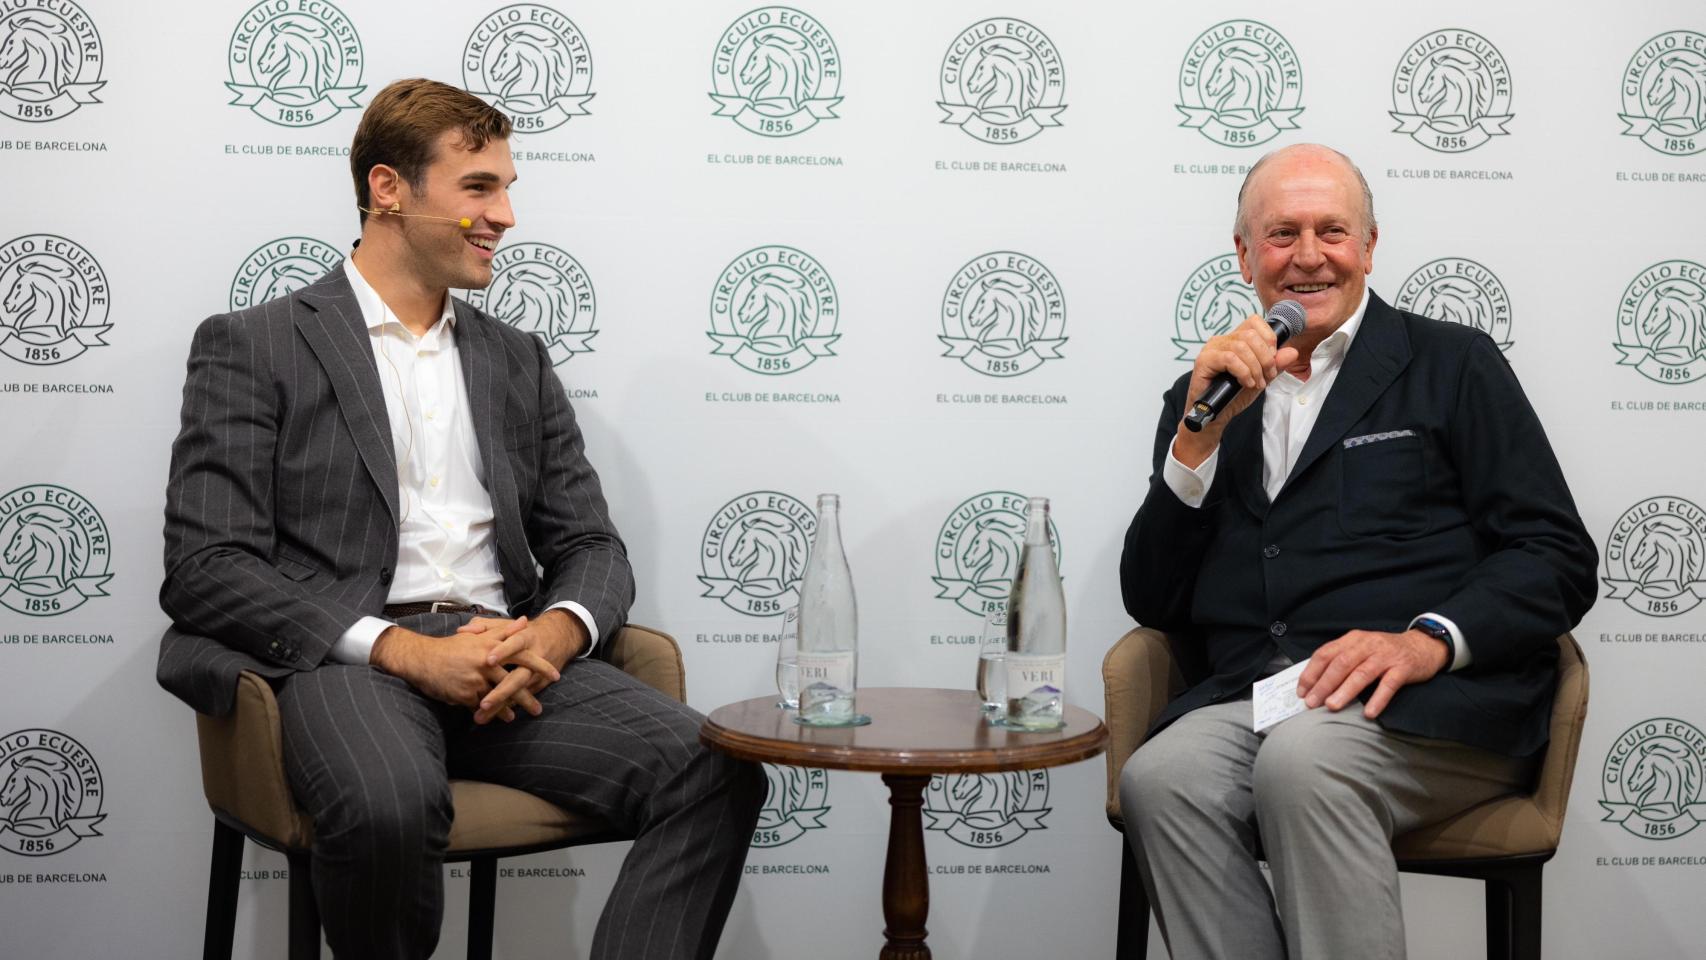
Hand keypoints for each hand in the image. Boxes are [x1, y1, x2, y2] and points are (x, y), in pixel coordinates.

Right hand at [370, 625, 530, 721]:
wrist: (423, 659)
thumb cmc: (453, 647)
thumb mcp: (479, 635)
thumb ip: (504, 631)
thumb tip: (525, 621)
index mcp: (492, 646)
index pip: (523, 655)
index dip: (540, 666)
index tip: (555, 675)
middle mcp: (486, 662)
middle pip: (513, 681)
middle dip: (528, 698)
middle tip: (539, 709)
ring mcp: (475, 679)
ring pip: (498, 697)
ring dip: (509, 709)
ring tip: (517, 717)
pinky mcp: (464, 694)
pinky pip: (481, 706)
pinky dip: (490, 713)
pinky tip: (496, 718)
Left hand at [457, 610, 583, 723]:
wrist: (559, 637)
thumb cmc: (524, 632)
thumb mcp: (508, 625)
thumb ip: (485, 626)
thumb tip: (463, 630)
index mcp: (526, 638)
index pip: (515, 644)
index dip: (503, 651)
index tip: (489, 661)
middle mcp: (534, 657)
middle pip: (519, 677)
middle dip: (502, 691)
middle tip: (483, 704)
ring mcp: (537, 674)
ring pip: (518, 693)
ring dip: (501, 706)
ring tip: (481, 717)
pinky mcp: (539, 684)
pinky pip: (520, 698)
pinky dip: (506, 707)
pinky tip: (490, 717)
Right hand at [1173, 312, 1300, 466]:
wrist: (1217, 415)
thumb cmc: (1234, 395)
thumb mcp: (1262, 378)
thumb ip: (1276, 365)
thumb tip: (1292, 351)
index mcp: (1235, 339)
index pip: (1255, 322)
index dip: (1269, 338)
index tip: (1273, 359)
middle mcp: (1223, 340)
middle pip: (1251, 334)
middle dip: (1265, 357)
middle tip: (1267, 376)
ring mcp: (1212, 349)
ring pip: (1241, 346)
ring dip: (1255, 368)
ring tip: (1256, 383)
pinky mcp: (1204, 360)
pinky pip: (1229, 358)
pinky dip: (1243, 372)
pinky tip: (1245, 383)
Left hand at [1296, 628, 1449, 718]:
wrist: (1423, 646)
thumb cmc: (1385, 652)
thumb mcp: (1361, 649)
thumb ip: (1341, 660)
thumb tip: (1315, 683)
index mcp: (1352, 640)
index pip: (1325, 654)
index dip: (1311, 673)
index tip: (1302, 691)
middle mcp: (1367, 644)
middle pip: (1340, 664)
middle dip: (1323, 684)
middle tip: (1312, 703)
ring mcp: (1386, 656)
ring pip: (1361, 673)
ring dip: (1345, 691)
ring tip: (1332, 706)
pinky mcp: (1403, 668)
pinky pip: (1389, 684)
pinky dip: (1378, 699)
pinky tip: (1369, 712)